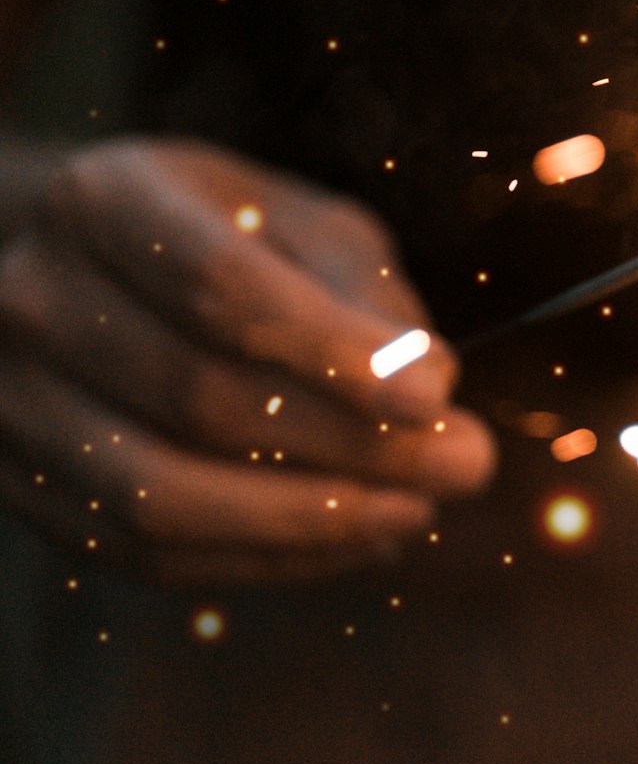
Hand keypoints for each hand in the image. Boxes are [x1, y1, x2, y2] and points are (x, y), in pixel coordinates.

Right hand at [0, 138, 495, 583]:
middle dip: (352, 446)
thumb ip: (363, 289)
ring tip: (416, 513)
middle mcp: (36, 299)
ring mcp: (12, 402)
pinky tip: (352, 542)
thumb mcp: (294, 218)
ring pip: (162, 495)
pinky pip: (144, 554)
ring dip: (309, 522)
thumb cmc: (215, 235)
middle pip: (202, 398)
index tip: (435, 400)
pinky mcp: (22, 488)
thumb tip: (432, 386)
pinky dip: (261, 561)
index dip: (334, 353)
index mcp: (105, 201)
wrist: (72, 270)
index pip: (222, 289)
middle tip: (466, 467)